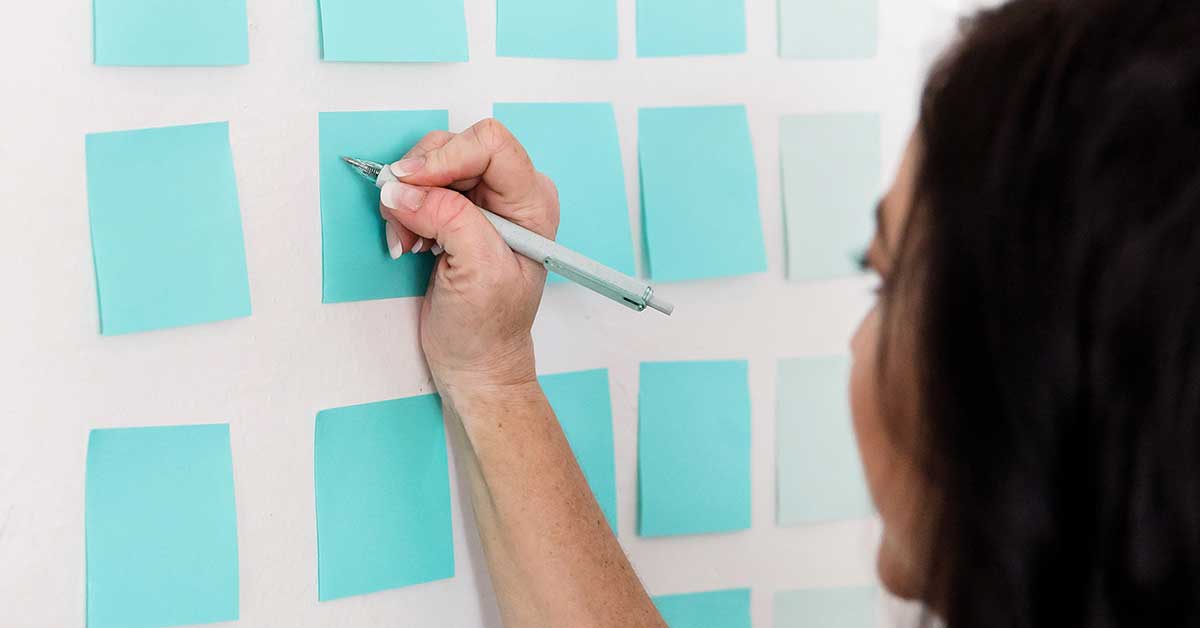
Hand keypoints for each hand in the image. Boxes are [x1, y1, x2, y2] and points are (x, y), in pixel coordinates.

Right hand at [379, 119, 559, 403]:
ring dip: (407, 197)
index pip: (491, 145)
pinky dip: (403, 208)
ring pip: (431, 163)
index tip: (410, 183)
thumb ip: (448, 219)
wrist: (475, 360)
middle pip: (455, 146)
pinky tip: (409, 241)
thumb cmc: (489, 327)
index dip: (446, 157)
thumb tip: (403, 189)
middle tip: (406, 221)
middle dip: (421, 179)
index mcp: (532, 201)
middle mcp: (510, 193)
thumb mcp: (478, 272)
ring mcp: (481, 200)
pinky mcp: (454, 211)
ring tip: (409, 240)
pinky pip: (418, 185)